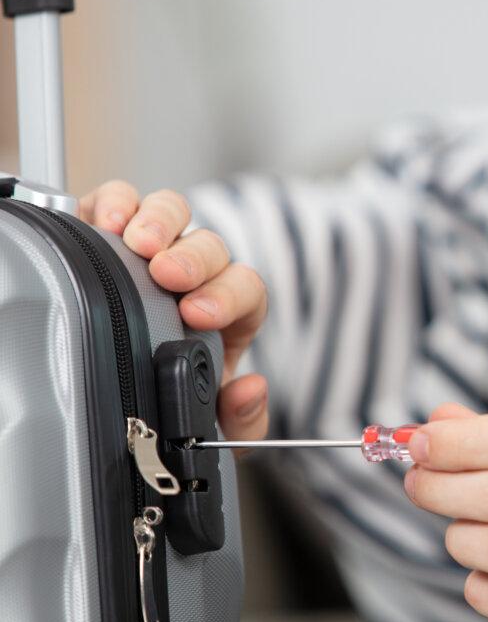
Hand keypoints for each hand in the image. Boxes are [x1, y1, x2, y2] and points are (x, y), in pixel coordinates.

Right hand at [80, 181, 268, 448]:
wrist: (121, 388)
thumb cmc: (169, 389)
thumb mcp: (209, 420)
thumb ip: (241, 418)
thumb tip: (249, 390)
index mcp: (228, 311)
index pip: (245, 288)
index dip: (228, 295)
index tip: (201, 315)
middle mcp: (196, 272)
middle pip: (209, 245)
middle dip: (193, 258)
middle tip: (168, 274)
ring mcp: (154, 246)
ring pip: (171, 212)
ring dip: (157, 222)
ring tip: (138, 242)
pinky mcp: (109, 231)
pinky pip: (118, 201)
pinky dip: (112, 203)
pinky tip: (104, 220)